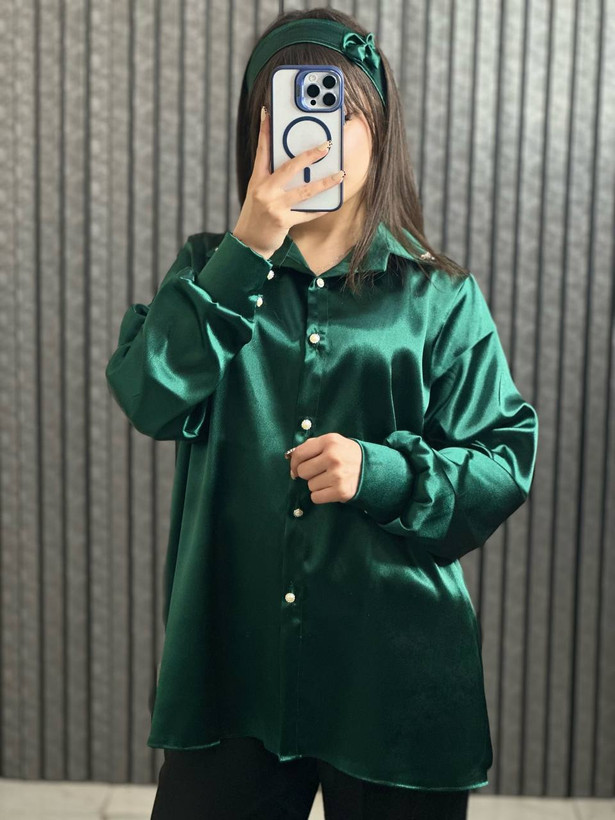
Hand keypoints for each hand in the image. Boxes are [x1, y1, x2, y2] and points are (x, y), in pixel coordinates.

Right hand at [231, 106, 344, 259]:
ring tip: (341, 174)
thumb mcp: (258, 192)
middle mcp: (264, 190)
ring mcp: (274, 206)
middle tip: (327, 146)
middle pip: (290, 167)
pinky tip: (334, 201)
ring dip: (325, 182)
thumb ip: (272, 177)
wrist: (249, 242)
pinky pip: (307, 213)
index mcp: (258, 179)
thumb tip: (294, 163)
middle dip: (310, 155)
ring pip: (305, 191)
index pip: (262, 150)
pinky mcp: (282, 221)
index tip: (269, 112)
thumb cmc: (257, 215)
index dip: (265, 130)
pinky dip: (321, 208)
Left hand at [284, 433, 361, 504]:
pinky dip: (320, 495)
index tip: (295, 468)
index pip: (300, 453)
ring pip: (310, 485)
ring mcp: (337, 475)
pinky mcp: (340, 491)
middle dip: (307, 474)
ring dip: (316, 485)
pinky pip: (316, 497)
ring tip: (329, 479)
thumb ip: (313, 446)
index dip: (293, 463)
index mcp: (329, 441)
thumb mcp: (334, 442)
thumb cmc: (348, 455)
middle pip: (303, 471)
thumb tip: (291, 457)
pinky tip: (330, 488)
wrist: (374, 469)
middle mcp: (333, 457)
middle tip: (318, 473)